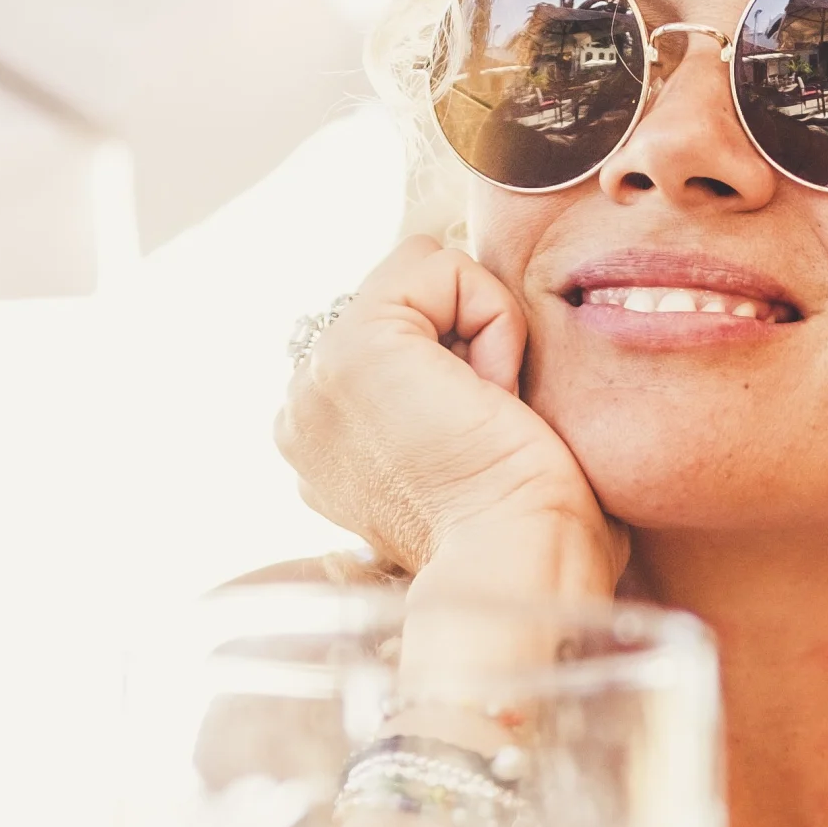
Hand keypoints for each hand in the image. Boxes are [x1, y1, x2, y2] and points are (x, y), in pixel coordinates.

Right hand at [278, 236, 620, 599]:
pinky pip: (442, 266)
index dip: (459, 365)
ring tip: (487, 414)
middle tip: (485, 429)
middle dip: (463, 345)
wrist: (522, 560)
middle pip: (404, 303)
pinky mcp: (357, 346)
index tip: (478, 441)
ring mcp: (317, 380)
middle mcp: (302, 413)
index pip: (393, 341)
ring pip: (422, 279)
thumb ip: (437, 400)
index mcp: (321, 446)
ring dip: (479, 336)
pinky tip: (494, 393)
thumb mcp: (461, 456)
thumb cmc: (525, 533)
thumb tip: (469, 359)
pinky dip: (494, 317)